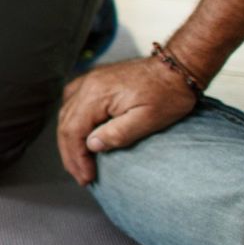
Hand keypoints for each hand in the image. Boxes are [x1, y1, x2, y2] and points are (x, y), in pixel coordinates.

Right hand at [56, 56, 197, 184]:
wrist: (177, 67)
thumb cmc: (168, 93)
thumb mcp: (148, 120)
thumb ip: (118, 134)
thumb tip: (91, 145)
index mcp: (96, 94)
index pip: (73, 131)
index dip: (76, 157)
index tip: (86, 177)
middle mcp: (87, 85)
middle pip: (65, 124)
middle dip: (70, 154)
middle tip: (81, 176)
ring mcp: (90, 80)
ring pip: (66, 113)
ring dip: (69, 140)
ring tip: (78, 161)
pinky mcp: (96, 80)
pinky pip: (72, 102)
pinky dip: (72, 122)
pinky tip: (78, 134)